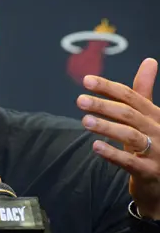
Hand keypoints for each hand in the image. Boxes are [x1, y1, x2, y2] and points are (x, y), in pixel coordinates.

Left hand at [76, 58, 159, 218]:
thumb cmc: (154, 145)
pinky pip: (130, 162)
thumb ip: (143, 92)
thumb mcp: (149, 118)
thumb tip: (150, 60)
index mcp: (157, 115)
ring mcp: (158, 153)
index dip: (108, 88)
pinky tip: (95, 146)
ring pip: (130, 135)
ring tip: (85, 121)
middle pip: (129, 114)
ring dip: (106, 126)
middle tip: (80, 100)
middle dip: (103, 105)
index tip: (86, 81)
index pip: (132, 96)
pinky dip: (112, 153)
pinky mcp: (150, 172)